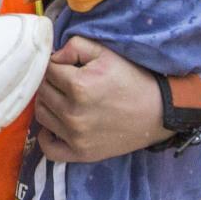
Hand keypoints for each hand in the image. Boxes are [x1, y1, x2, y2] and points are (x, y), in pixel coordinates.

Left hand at [33, 36, 172, 162]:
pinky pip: (49, 149)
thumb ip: (75, 46)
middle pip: (42, 92)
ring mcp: (76, 136)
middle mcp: (73, 113)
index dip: (55, 64)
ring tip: (61, 99)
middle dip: (50, 82)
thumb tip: (53, 57)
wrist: (158, 112)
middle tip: (64, 81)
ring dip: (47, 104)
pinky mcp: (81, 153)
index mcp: (78, 86)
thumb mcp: (106, 53)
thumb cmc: (133, 79)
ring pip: (42, 116)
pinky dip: (46, 137)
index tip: (66, 66)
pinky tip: (55, 126)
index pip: (47, 70)